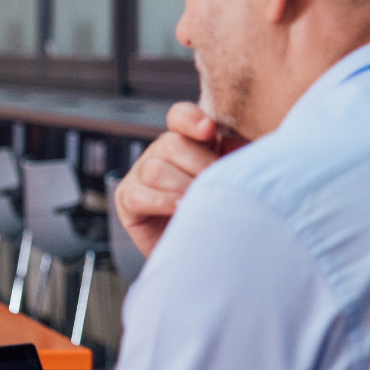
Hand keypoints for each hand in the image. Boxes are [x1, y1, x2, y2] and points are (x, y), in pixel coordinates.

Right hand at [113, 102, 234, 257]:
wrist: (210, 252)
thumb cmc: (226, 214)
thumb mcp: (239, 179)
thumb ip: (241, 156)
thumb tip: (242, 141)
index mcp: (191, 142)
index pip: (180, 117)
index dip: (191, 119)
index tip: (208, 131)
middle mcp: (162, 153)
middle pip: (171, 143)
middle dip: (198, 166)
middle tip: (217, 186)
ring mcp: (141, 175)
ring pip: (155, 169)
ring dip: (182, 187)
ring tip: (199, 202)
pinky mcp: (127, 199)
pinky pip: (138, 194)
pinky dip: (162, 202)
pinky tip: (179, 209)